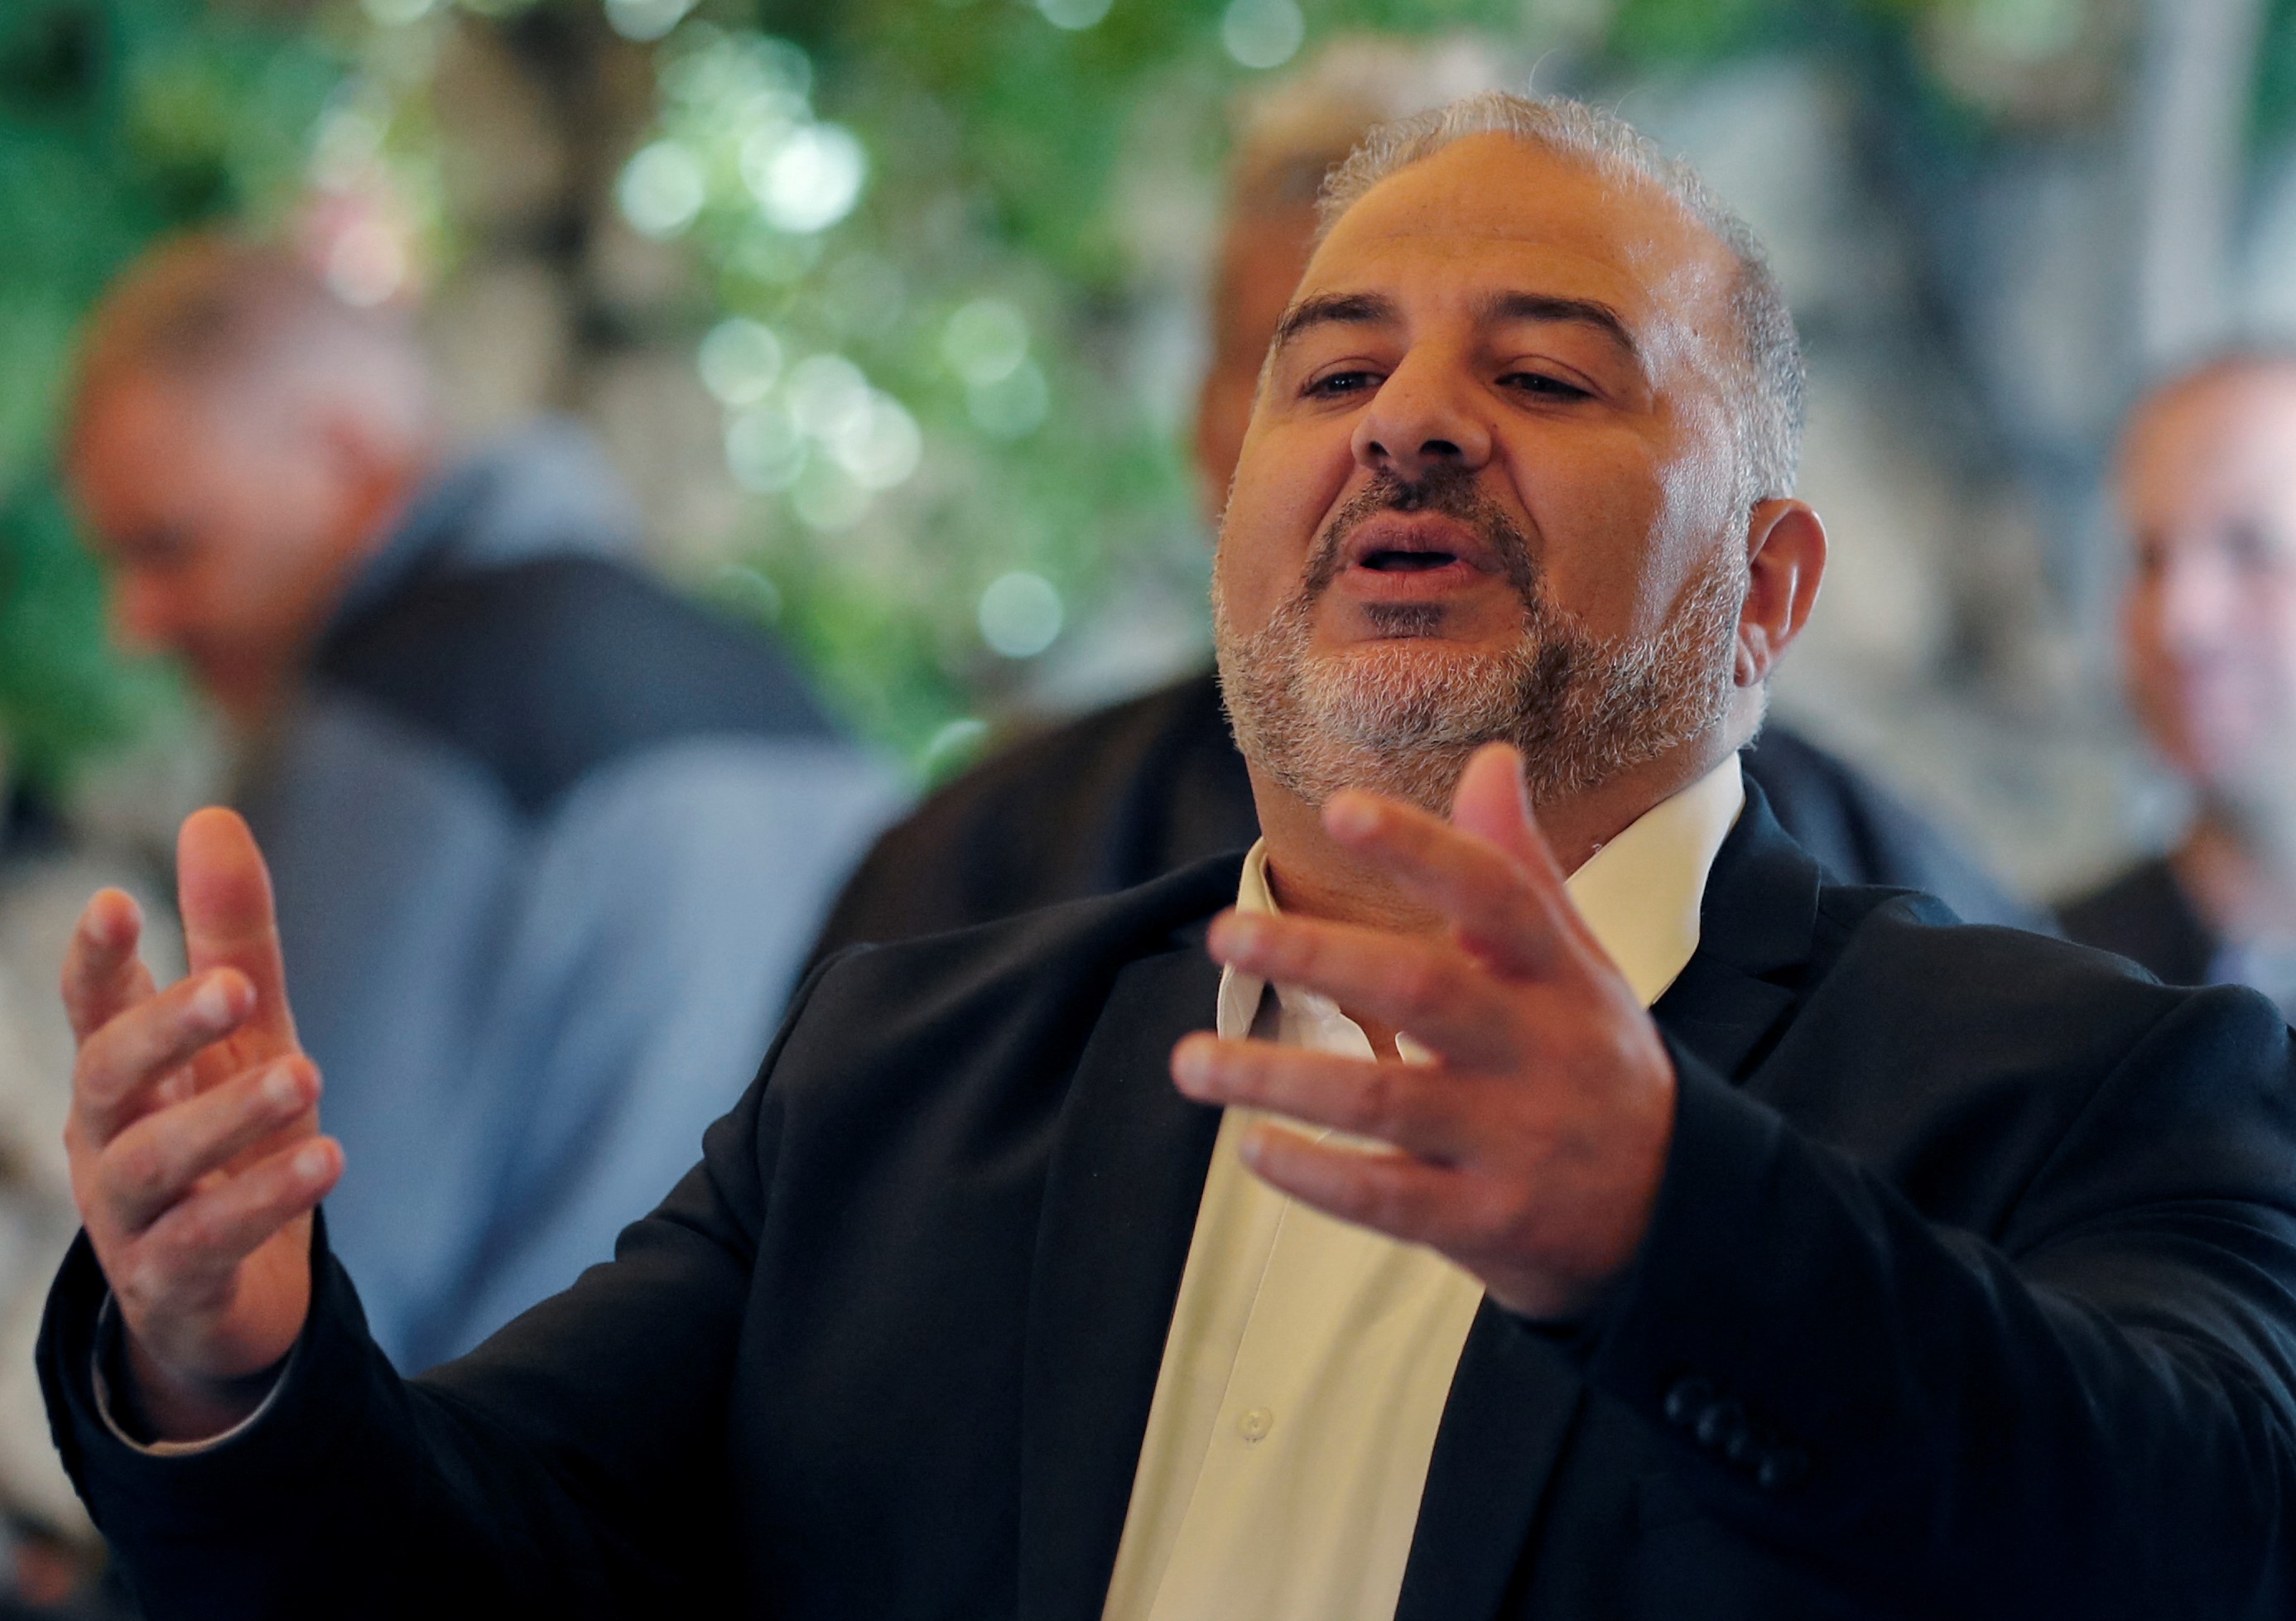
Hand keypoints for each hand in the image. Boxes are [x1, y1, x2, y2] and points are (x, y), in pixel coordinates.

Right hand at [61, 808, 340, 1438]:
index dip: (96, 958)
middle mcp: (109, 1138)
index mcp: (123, 1071)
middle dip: (163, 1029)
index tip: (115, 902)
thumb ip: (231, 936)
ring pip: (151, 1163)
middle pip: (107, 1077)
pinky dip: (261, 1201)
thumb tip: (212, 814)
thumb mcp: (245, 1033)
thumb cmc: (229, 1139)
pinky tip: (325, 1158)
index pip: (91, 1005)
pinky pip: (205, 1242)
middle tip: (233, 989)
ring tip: (303, 1075)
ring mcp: (131, 1216)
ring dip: (225, 1118)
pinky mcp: (174, 1282)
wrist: (237, 1294)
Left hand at [1170, 743, 1676, 1320]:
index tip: (1341, 808)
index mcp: (1560, 976)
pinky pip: (1388, 1198)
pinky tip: (1252, 1147)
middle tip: (1226, 934)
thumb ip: (1519, 869)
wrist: (1678, 1212)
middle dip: (1319, 959)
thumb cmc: (1595, 1063)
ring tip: (1191, 1060)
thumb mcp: (1578, 964)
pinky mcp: (1486, 1221)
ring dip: (1278, 1078)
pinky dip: (1316, 1175)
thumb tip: (1490, 758)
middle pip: (1425, 991)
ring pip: (1383, 1099)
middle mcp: (1538, 1051)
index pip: (1496, 895)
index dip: (1422, 850)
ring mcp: (1513, 1140)